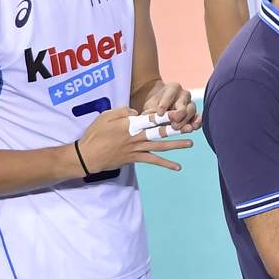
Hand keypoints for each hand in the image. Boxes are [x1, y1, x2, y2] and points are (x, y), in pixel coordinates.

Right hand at [77, 107, 194, 173]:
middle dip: (176, 129)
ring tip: (190, 143)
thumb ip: (123, 111)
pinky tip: (177, 167)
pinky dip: (166, 164)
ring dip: (176, 145)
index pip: (151, 118)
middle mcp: (137, 137)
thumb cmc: (95, 134)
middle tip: (191, 126)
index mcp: (130, 124)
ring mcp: (137, 149)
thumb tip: (137, 112)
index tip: (178, 112)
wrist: (88, 156)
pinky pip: (153, 161)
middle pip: (160, 132)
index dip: (166, 115)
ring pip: (160, 146)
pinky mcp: (135, 158)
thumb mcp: (105, 116)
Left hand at [138, 80, 200, 132]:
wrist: (159, 105)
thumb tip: (150, 121)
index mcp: (173, 88)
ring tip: (179, 128)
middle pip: (183, 105)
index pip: (169, 95)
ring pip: (191, 111)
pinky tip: (193, 127)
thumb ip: (150, 113)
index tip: (159, 113)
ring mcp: (190, 103)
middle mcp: (184, 94)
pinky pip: (198, 117)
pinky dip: (197, 122)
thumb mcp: (149, 107)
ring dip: (185, 121)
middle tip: (172, 124)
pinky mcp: (194, 113)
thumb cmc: (154, 105)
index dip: (164, 104)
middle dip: (178, 115)